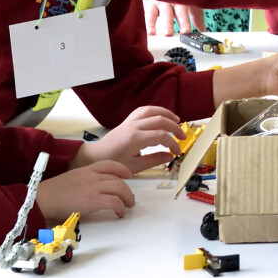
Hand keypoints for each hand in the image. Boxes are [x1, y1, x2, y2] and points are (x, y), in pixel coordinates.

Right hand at [37, 160, 135, 221]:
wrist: (42, 199)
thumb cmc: (51, 194)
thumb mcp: (70, 180)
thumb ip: (84, 181)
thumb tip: (91, 191)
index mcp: (85, 170)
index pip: (109, 164)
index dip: (122, 169)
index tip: (128, 175)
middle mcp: (92, 176)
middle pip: (117, 178)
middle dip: (126, 188)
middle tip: (129, 197)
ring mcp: (93, 187)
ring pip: (119, 188)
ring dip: (127, 197)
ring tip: (128, 205)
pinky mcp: (93, 200)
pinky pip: (114, 202)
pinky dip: (120, 207)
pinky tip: (120, 213)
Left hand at [72, 106, 186, 174]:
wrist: (95, 157)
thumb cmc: (113, 163)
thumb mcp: (134, 166)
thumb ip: (154, 160)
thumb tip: (169, 156)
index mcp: (135, 139)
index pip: (161, 136)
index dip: (173, 143)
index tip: (177, 152)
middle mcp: (133, 126)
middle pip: (160, 120)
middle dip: (174, 127)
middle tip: (182, 137)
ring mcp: (130, 121)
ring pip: (152, 110)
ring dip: (166, 114)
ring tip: (176, 120)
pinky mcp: (127, 121)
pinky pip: (143, 110)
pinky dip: (155, 111)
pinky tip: (161, 116)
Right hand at [143, 0, 205, 36]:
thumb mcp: (188, 2)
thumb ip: (196, 16)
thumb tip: (203, 30)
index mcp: (180, 0)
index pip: (183, 11)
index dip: (184, 21)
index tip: (186, 32)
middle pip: (168, 12)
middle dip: (168, 22)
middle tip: (168, 33)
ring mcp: (155, 0)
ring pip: (153, 11)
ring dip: (152, 22)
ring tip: (152, 33)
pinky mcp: (145, 1)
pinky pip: (142, 11)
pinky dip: (141, 19)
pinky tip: (139, 27)